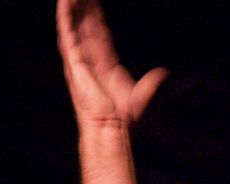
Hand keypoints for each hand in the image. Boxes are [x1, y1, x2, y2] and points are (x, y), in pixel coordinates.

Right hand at [56, 0, 168, 131]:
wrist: (109, 126)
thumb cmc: (123, 119)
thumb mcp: (143, 96)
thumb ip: (152, 83)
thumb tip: (164, 73)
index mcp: (104, 64)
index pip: (99, 33)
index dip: (97, 16)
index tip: (95, 1)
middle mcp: (89, 59)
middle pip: (86, 25)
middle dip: (84, 6)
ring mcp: (80, 59)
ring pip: (75, 25)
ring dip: (72, 7)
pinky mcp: (74, 61)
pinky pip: (68, 33)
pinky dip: (65, 17)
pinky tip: (65, 1)